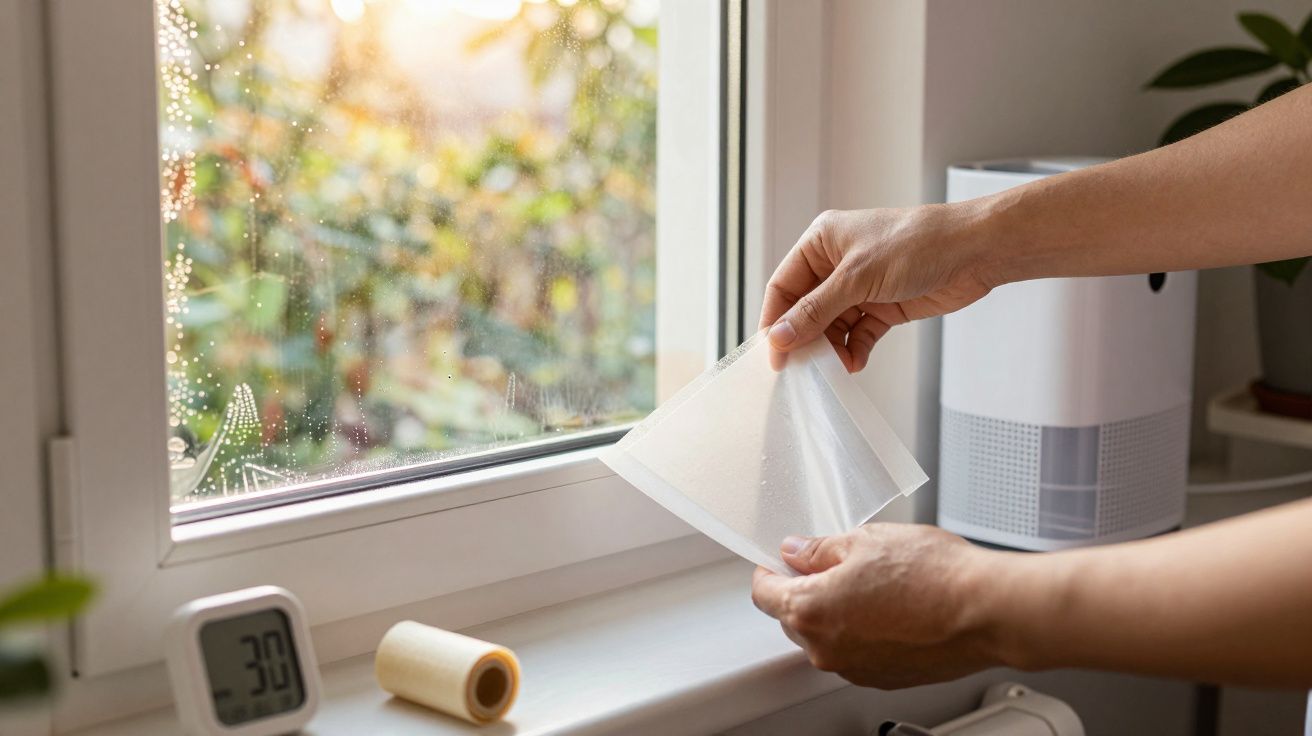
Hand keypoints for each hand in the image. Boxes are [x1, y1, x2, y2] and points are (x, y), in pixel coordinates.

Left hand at [750, 523, 1004, 688]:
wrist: (986, 611)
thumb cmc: (934, 576)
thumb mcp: (866, 541)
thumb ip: (820, 550)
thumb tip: (797, 552)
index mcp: (811, 611)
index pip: (764, 594)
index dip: (770, 570)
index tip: (779, 560)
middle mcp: (827, 649)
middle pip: (792, 618)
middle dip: (805, 589)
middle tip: (833, 562)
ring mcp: (855, 668)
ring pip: (826, 637)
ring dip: (836, 612)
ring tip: (873, 582)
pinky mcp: (884, 677)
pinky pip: (856, 652)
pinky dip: (862, 631)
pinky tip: (890, 606)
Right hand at [759, 206, 993, 370]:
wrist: (975, 251)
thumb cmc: (918, 244)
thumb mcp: (858, 277)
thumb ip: (816, 310)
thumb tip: (781, 336)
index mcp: (822, 242)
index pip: (784, 285)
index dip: (775, 320)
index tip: (774, 353)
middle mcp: (837, 263)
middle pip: (805, 310)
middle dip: (804, 338)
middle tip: (802, 368)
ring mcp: (861, 287)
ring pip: (831, 326)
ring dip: (831, 349)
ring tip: (835, 368)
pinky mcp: (883, 306)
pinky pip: (858, 334)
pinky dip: (854, 350)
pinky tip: (855, 363)